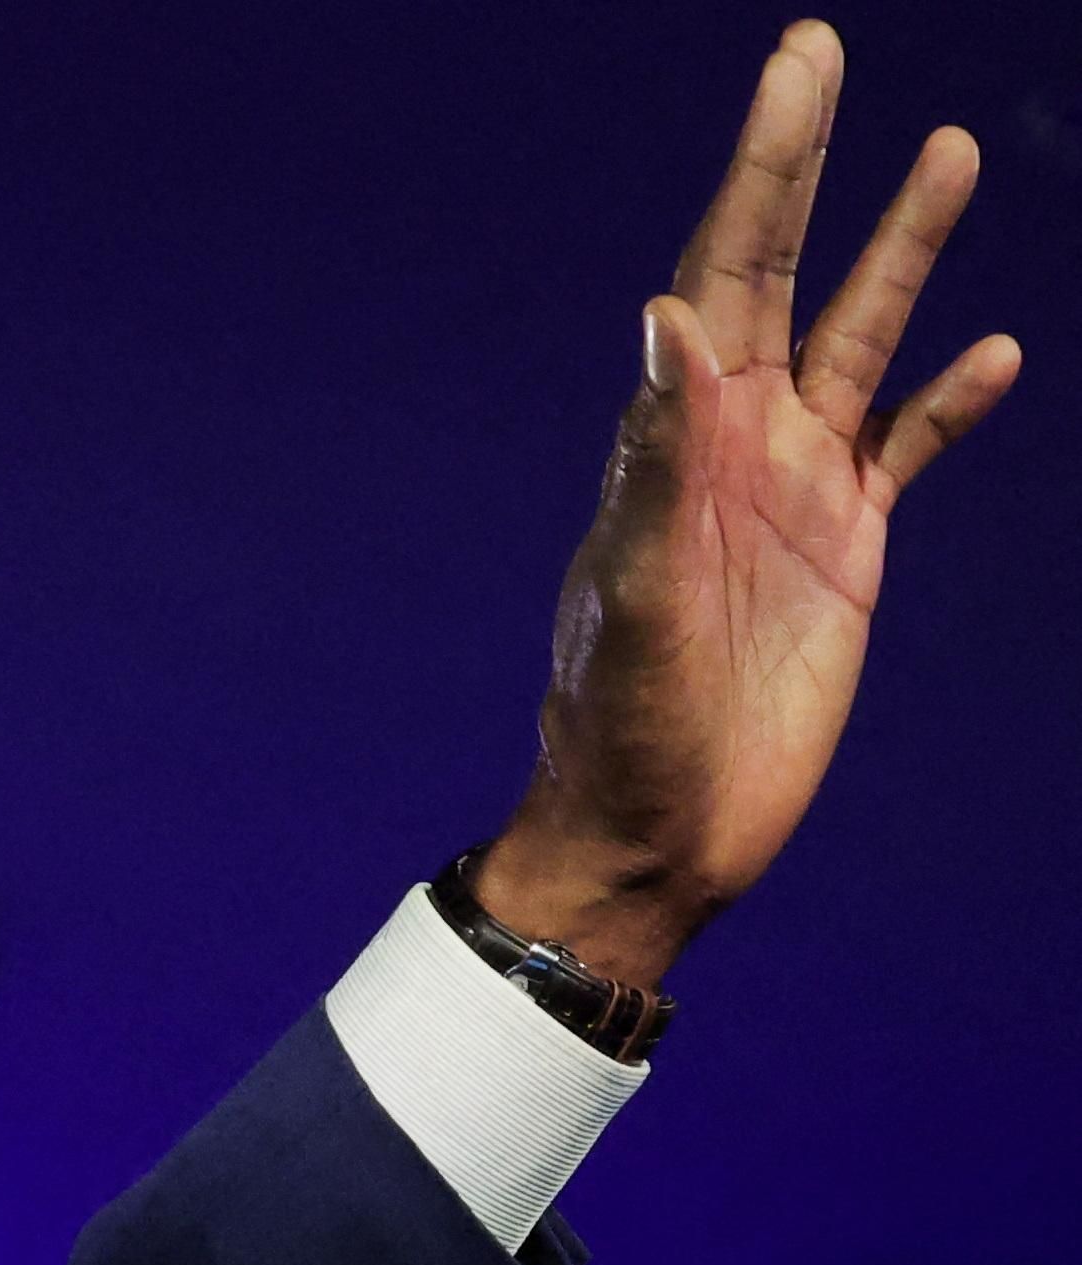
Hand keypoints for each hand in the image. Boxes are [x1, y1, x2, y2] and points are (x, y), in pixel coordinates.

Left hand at [479, 21, 1021, 987]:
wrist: (655, 834)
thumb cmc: (622, 728)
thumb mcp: (635, 593)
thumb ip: (657, 462)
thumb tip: (665, 320)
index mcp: (675, 439)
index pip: (720, 269)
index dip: (759, 169)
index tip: (795, 71)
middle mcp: (734, 443)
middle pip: (780, 270)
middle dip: (805, 166)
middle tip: (821, 53)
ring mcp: (797, 488)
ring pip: (862, 336)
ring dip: (902, 250)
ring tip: (949, 148)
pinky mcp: (849, 548)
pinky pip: (909, 447)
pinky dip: (952, 399)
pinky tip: (995, 351)